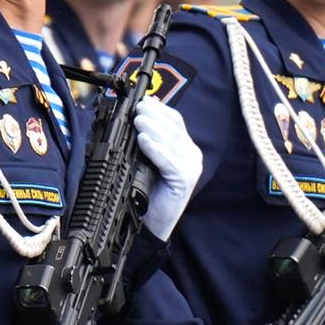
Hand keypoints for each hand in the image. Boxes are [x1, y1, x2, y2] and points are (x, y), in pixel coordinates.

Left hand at [133, 95, 201, 239]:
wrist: (152, 224)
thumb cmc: (146, 193)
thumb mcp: (143, 162)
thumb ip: (143, 142)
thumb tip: (133, 118)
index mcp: (184, 148)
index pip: (174, 120)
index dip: (159, 108)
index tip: (141, 100)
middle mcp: (191, 155)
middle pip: (174, 127)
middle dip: (155, 115)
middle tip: (137, 107)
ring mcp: (191, 167)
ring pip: (172, 141)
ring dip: (153, 128)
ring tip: (138, 120)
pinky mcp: (185, 180)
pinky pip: (169, 161)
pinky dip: (155, 149)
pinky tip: (143, 141)